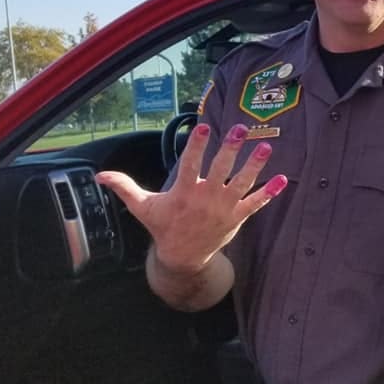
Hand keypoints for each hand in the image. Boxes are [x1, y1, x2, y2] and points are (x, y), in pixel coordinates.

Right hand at [96, 123, 286, 274]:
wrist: (183, 257)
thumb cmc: (163, 226)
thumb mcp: (142, 207)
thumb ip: (124, 187)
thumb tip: (100, 175)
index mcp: (184, 192)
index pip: (190, 164)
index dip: (197, 145)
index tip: (204, 126)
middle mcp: (206, 197)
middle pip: (221, 169)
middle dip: (231, 149)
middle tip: (240, 129)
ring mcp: (224, 208)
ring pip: (242, 183)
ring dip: (255, 165)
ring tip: (266, 145)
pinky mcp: (237, 217)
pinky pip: (256, 203)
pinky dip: (269, 192)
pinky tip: (283, 179)